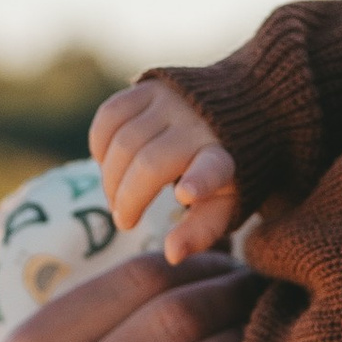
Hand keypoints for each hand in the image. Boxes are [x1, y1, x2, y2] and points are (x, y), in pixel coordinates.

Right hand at [90, 77, 241, 254]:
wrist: (241, 107)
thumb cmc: (226, 172)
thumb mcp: (224, 204)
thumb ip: (201, 232)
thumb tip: (171, 255)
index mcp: (225, 157)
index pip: (213, 168)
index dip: (199, 181)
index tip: (186, 194)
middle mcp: (199, 124)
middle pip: (147, 164)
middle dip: (127, 199)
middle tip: (124, 220)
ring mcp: (171, 101)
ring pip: (123, 140)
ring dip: (110, 177)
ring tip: (117, 197)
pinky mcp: (149, 86)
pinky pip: (109, 115)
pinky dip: (99, 144)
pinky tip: (106, 164)